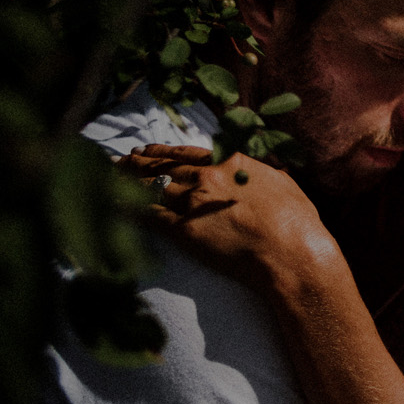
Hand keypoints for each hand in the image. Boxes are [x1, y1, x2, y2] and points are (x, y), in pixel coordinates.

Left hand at [117, 144, 330, 283]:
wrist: (292, 252)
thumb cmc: (297, 222)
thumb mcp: (283, 184)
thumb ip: (263, 174)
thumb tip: (266, 171)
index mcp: (231, 161)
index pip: (184, 153)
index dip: (159, 152)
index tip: (143, 151)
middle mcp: (207, 176)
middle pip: (161, 167)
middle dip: (134, 165)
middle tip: (114, 163)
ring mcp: (194, 202)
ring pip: (150, 188)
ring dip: (125, 184)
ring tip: (107, 181)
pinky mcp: (184, 230)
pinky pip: (148, 216)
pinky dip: (127, 209)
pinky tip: (111, 205)